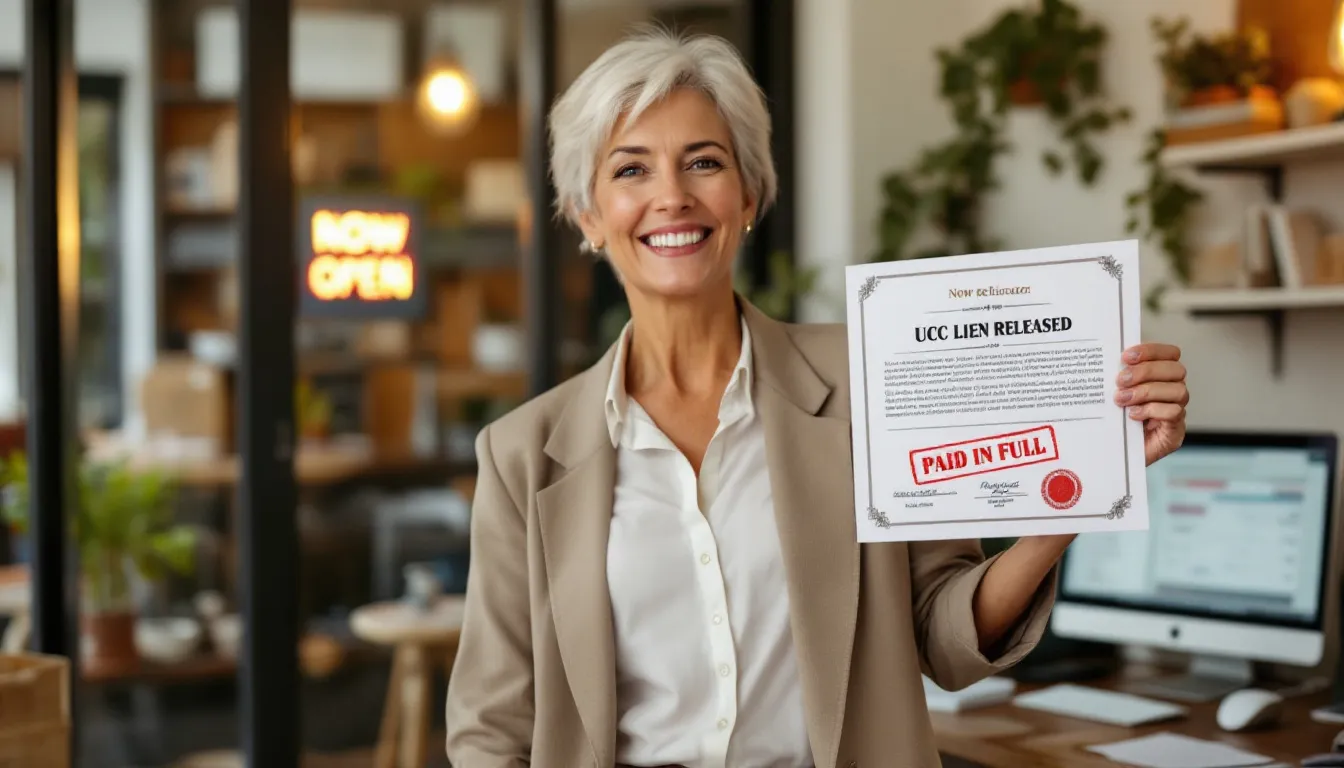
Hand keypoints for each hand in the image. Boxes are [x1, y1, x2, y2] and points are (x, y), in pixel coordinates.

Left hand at [1115, 343, 1187, 465]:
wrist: (1112, 456)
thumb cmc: (1114, 424)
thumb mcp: (1113, 395)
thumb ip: (1118, 377)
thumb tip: (1106, 359)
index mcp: (1160, 377)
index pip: (1170, 354)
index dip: (1151, 351)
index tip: (1125, 356)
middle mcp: (1173, 392)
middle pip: (1175, 370)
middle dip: (1146, 371)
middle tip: (1120, 381)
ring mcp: (1176, 411)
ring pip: (1178, 390)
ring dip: (1146, 392)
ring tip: (1122, 400)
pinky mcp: (1174, 432)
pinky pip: (1174, 413)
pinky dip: (1152, 410)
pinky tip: (1133, 415)